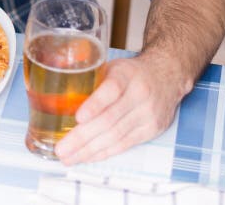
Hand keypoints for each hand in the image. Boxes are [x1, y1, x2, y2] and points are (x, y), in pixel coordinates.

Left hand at [54, 53, 183, 163]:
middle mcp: (139, 95)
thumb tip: (57, 95)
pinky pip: (125, 145)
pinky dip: (104, 152)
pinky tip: (88, 156)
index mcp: (126, 74)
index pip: (111, 89)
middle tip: (62, 148)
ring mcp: (148, 115)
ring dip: (90, 150)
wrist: (166, 76)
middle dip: (83, 137)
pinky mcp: (151, 130)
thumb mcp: (112, 66)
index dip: (95, 105)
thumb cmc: (130, 72)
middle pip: (110, 119)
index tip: (78, 117)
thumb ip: (90, 78)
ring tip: (69, 157)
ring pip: (116, 136)